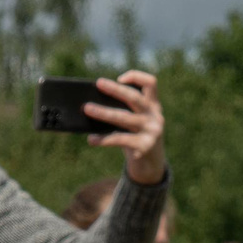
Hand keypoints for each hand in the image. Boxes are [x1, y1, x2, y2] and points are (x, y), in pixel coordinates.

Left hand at [86, 70, 167, 186]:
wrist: (151, 165)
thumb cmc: (136, 137)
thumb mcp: (136, 121)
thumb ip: (124, 110)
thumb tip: (92, 102)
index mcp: (153, 106)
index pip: (151, 83)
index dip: (136, 77)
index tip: (120, 79)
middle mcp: (155, 116)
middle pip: (136, 98)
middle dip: (116, 89)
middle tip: (99, 83)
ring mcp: (152, 132)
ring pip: (125, 118)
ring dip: (104, 112)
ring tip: (87, 108)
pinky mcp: (144, 147)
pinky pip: (120, 139)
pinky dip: (103, 139)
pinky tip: (91, 140)